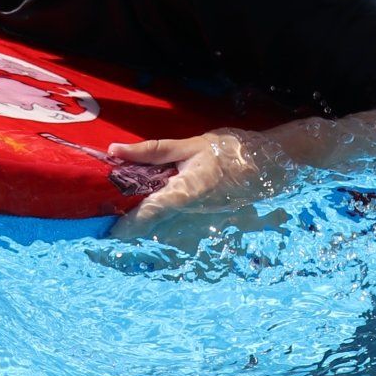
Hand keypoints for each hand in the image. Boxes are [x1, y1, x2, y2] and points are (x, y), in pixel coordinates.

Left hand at [109, 128, 278, 223]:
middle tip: (110, 221)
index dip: (126, 224)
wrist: (267, 164)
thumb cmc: (227, 151)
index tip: (107, 230)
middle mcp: (190, 213)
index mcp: (184, 192)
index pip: (148, 213)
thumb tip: (115, 150)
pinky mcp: (206, 222)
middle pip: (152, 226)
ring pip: (164, 229)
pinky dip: (163, 222)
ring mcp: (199, 221)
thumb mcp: (189, 145)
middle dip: (132, 226)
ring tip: (128, 216)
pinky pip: (178, 226)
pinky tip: (156, 212)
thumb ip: (152, 151)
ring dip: (146, 225)